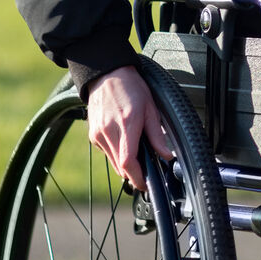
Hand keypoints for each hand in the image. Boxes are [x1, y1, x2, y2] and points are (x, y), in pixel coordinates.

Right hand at [86, 66, 173, 191]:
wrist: (107, 75)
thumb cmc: (132, 88)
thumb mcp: (151, 108)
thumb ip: (157, 135)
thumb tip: (167, 155)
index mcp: (127, 124)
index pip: (128, 162)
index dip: (137, 178)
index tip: (146, 183)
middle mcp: (109, 131)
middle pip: (121, 166)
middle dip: (135, 173)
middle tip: (147, 168)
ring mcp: (98, 134)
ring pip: (114, 162)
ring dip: (126, 164)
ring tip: (137, 149)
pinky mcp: (93, 135)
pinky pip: (107, 153)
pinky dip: (117, 153)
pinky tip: (124, 139)